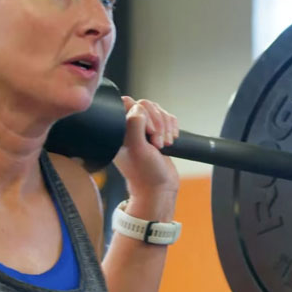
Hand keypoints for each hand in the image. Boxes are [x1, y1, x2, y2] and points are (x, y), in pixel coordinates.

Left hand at [113, 96, 179, 218]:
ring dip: (166, 126)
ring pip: (158, 110)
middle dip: (157, 122)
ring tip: (163, 144)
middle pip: (145, 105)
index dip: (142, 114)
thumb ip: (134, 125)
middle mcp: (130, 127)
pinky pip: (168, 117)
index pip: (127, 103)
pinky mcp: (158, 131)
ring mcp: (144, 129)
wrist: (160, 188)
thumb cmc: (145, 173)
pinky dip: (172, 128)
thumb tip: (138, 108)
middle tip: (157, 142)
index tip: (148, 132)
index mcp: (119, 129)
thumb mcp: (137, 148)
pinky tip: (169, 141)